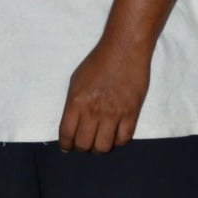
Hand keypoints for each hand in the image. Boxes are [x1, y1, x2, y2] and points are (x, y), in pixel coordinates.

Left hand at [58, 36, 150, 151]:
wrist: (124, 49)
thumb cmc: (98, 62)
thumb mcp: (76, 81)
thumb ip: (73, 104)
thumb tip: (70, 124)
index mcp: (76, 101)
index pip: (67, 133)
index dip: (66, 145)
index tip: (67, 147)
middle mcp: (93, 110)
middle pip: (84, 144)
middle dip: (82, 148)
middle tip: (85, 144)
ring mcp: (114, 114)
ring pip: (103, 146)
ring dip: (99, 148)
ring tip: (100, 141)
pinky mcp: (131, 113)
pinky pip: (123, 139)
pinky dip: (117, 142)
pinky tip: (115, 135)